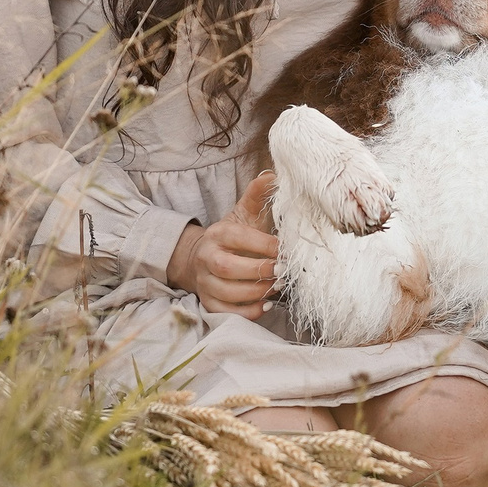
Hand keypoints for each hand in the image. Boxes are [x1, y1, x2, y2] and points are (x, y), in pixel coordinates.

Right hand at [167, 170, 279, 316]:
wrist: (201, 259)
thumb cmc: (232, 236)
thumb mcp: (243, 214)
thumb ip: (257, 196)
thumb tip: (273, 174)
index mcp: (218, 233)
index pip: (238, 237)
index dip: (264, 245)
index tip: (286, 249)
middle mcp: (207, 257)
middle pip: (228, 268)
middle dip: (259, 270)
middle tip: (284, 271)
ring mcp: (205, 282)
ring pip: (227, 292)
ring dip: (257, 291)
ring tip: (278, 286)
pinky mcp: (208, 302)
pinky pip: (226, 312)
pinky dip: (248, 311)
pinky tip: (266, 303)